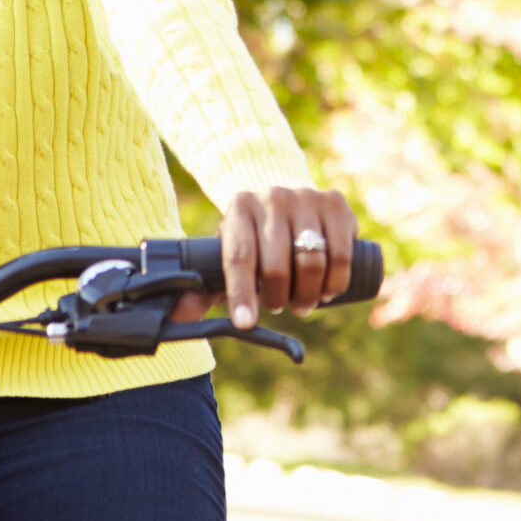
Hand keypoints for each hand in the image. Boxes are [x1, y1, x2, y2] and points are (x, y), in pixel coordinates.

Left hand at [193, 187, 355, 329]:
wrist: (286, 201)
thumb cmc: (253, 240)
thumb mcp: (225, 259)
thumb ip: (201, 290)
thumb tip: (179, 316)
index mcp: (239, 209)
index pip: (239, 258)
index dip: (241, 294)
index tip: (245, 323)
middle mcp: (272, 198)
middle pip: (277, 265)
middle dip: (278, 298)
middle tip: (279, 307)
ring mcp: (306, 197)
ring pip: (312, 262)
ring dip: (308, 294)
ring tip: (302, 302)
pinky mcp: (335, 203)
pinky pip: (341, 254)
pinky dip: (335, 282)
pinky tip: (326, 290)